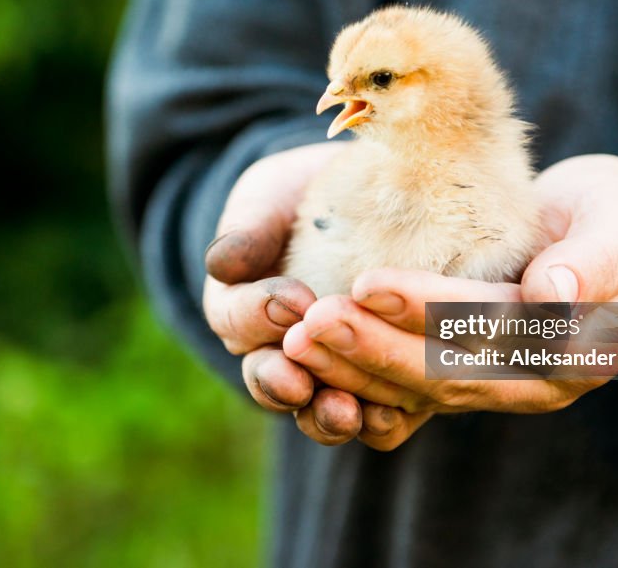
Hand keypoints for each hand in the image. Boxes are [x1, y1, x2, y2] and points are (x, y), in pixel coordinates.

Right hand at [203, 143, 401, 444]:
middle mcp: (280, 353)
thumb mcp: (269, 200)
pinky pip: (374, 417)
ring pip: (317, 410)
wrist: (370, 199)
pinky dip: (380, 421)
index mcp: (243, 309)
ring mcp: (331, 374)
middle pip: (270, 381)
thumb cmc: (305, 196)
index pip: (235, 320)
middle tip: (297, 382)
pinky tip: (396, 413)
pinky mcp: (381, 383)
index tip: (291, 300)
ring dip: (328, 415)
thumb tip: (221, 264)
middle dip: (281, 384)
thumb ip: (249, 230)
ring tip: (346, 411)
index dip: (256, 314)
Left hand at [283, 154, 617, 448]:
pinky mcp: (460, 380)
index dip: (431, 312)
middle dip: (374, 349)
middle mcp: (534, 384)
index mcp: (581, 351)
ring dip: (354, 368)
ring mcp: (494, 388)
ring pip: (418, 391)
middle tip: (307, 323)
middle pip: (447, 373)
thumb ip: (599, 260)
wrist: (597, 236)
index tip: (368, 282)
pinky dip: (356, 375)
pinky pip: (404, 391)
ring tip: (295, 339)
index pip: (495, 332)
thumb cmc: (612, 217)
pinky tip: (306, 355)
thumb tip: (551, 300)